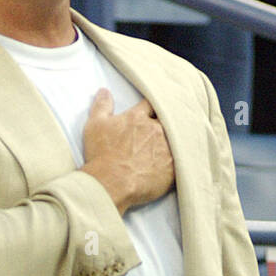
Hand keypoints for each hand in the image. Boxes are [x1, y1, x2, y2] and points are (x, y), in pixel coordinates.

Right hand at [81, 89, 174, 213]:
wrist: (111, 184)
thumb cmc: (101, 155)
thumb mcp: (95, 126)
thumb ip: (102, 106)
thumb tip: (104, 91)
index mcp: (137, 118)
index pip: (150, 105)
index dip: (151, 108)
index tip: (151, 111)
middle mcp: (156, 130)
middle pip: (166, 120)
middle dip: (165, 123)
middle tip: (162, 129)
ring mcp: (166, 149)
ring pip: (176, 140)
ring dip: (173, 142)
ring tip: (168, 148)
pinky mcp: (172, 168)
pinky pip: (180, 161)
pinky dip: (177, 161)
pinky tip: (172, 165)